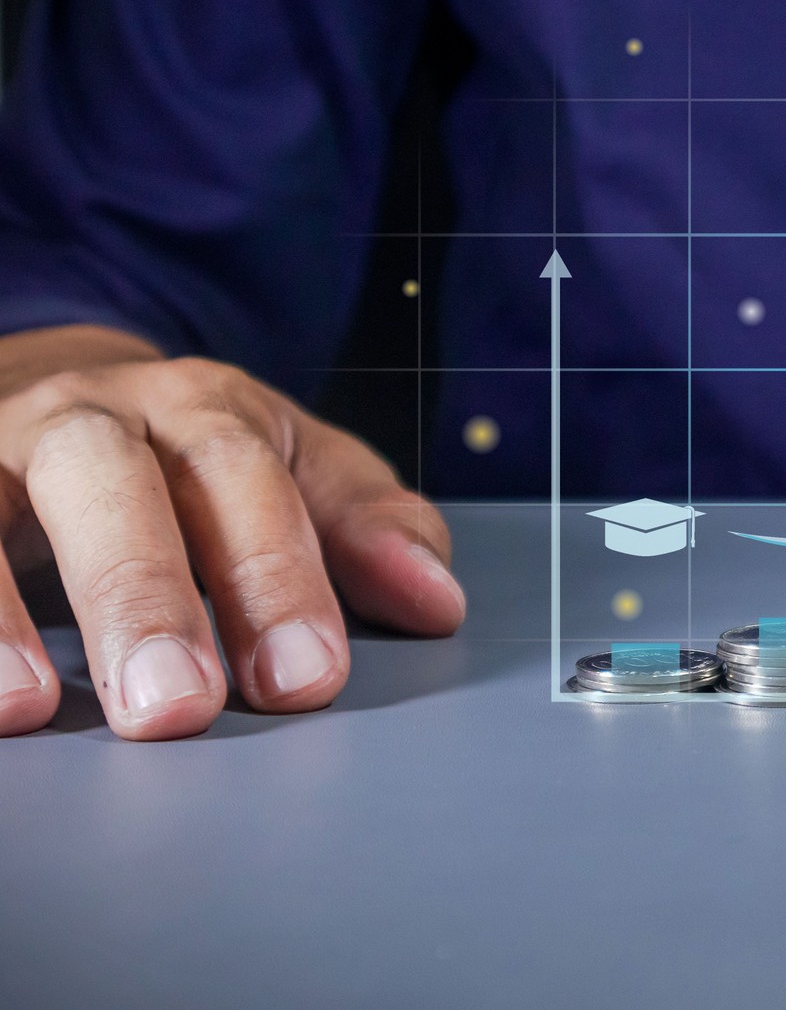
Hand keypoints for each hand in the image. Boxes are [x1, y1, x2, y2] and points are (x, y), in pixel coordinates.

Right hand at [0, 326, 463, 739]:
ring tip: (25, 710)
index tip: (306, 679)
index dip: (276, 578)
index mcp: (201, 406)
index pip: (245, 480)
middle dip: (144, 593)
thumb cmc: (190, 457)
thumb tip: (436, 600)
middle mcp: (88, 412)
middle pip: (111, 478)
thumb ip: (364, 527)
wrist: (50, 384)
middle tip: (174, 708)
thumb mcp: (291, 470)